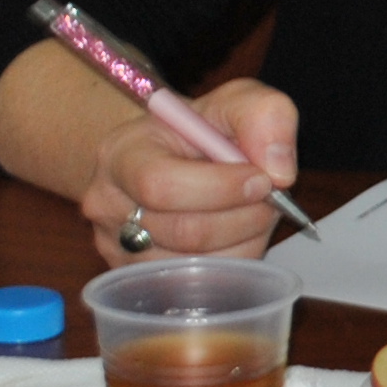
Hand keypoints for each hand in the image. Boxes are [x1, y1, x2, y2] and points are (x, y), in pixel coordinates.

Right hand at [84, 80, 297, 264]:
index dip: (221, 188)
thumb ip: (266, 117)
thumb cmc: (204, 129)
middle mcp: (108, 204)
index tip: (262, 178)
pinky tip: (238, 233)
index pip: (161, 185)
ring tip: (252, 209)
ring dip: (244, 239)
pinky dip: (233, 261)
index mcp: (121, 154)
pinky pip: (200, 285)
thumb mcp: (239, 101)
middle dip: (245, 216)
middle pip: (185, 232)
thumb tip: (279, 171)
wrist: (174, 155)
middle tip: (270, 197)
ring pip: (197, 265)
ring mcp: (118, 246)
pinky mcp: (139, 277)